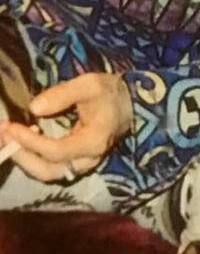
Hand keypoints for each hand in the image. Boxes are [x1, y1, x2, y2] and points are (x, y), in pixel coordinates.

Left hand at [0, 73, 132, 181]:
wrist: (129, 103)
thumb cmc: (110, 92)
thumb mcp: (89, 84)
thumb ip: (63, 94)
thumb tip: (33, 107)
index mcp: (93, 142)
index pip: (55, 150)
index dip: (29, 142)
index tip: (11, 127)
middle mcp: (88, 160)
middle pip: (47, 170)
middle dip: (21, 155)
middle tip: (4, 136)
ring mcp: (83, 164)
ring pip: (47, 172)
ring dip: (25, 158)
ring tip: (11, 138)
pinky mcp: (77, 162)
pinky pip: (51, 167)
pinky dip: (34, 158)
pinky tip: (26, 139)